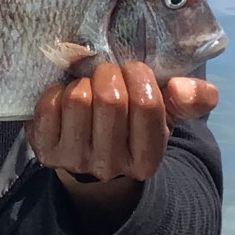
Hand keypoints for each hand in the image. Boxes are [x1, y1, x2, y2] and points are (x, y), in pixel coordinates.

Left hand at [25, 61, 217, 183]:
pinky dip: (56, 91)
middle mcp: (110, 166)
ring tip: (87, 85)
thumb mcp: (166, 115)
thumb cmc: (131, 125)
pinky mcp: (46, 152)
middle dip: (109, 74)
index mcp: (146, 160)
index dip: (140, 76)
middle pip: (110, 100)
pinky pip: (49, 107)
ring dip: (82, 82)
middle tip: (108, 71)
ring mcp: (74, 161)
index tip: (134, 69)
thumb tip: (183, 87)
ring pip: (77, 100)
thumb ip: (189, 100)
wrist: (90, 154)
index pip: (147, 106)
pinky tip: (65, 95)